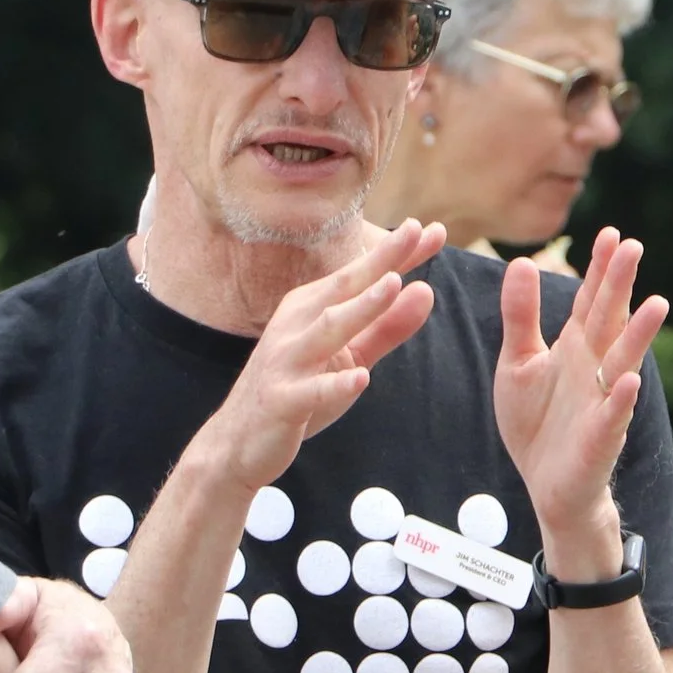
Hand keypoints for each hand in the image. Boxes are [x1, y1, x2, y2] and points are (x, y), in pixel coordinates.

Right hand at [190, 219, 444, 494]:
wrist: (237, 442)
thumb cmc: (297, 388)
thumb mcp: (349, 355)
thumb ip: (387, 326)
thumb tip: (425, 290)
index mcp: (312, 306)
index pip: (361, 274)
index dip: (396, 252)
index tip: (435, 230)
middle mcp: (297, 324)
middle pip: (343, 287)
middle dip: (380, 259)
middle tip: (414, 230)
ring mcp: (286, 361)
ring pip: (327, 329)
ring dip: (360, 306)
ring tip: (393, 284)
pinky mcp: (281, 400)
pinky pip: (312, 391)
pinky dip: (335, 384)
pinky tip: (361, 378)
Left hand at [495, 228, 667, 580]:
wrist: (545, 485)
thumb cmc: (537, 423)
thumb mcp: (518, 363)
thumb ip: (520, 316)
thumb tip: (522, 262)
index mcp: (575, 346)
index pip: (589, 299)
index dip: (600, 268)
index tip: (611, 233)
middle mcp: (594, 367)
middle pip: (609, 319)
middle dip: (620, 285)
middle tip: (634, 246)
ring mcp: (601, 401)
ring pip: (624, 361)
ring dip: (641, 334)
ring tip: (658, 303)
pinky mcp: (600, 438)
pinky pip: (613, 417)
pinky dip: (621, 400)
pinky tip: (629, 382)